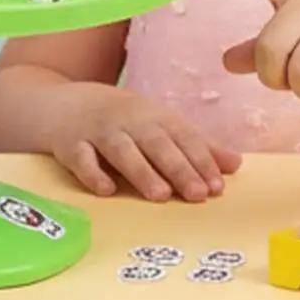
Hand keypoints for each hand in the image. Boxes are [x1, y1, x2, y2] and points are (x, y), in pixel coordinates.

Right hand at [46, 81, 239, 202]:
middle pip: (156, 143)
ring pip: (122, 150)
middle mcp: (128, 120)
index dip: (200, 160)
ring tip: (160, 195)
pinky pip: (81, 158)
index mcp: (154, 115)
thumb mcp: (158, 125)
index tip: (217, 186)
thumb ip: (195, 146)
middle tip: (197, 194)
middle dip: (178, 168)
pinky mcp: (70, 144)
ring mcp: (98, 131)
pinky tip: (106, 189)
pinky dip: (92, 172)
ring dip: (141, 171)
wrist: (64, 104)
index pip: (182, 136)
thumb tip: (235, 164)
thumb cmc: (121, 120)